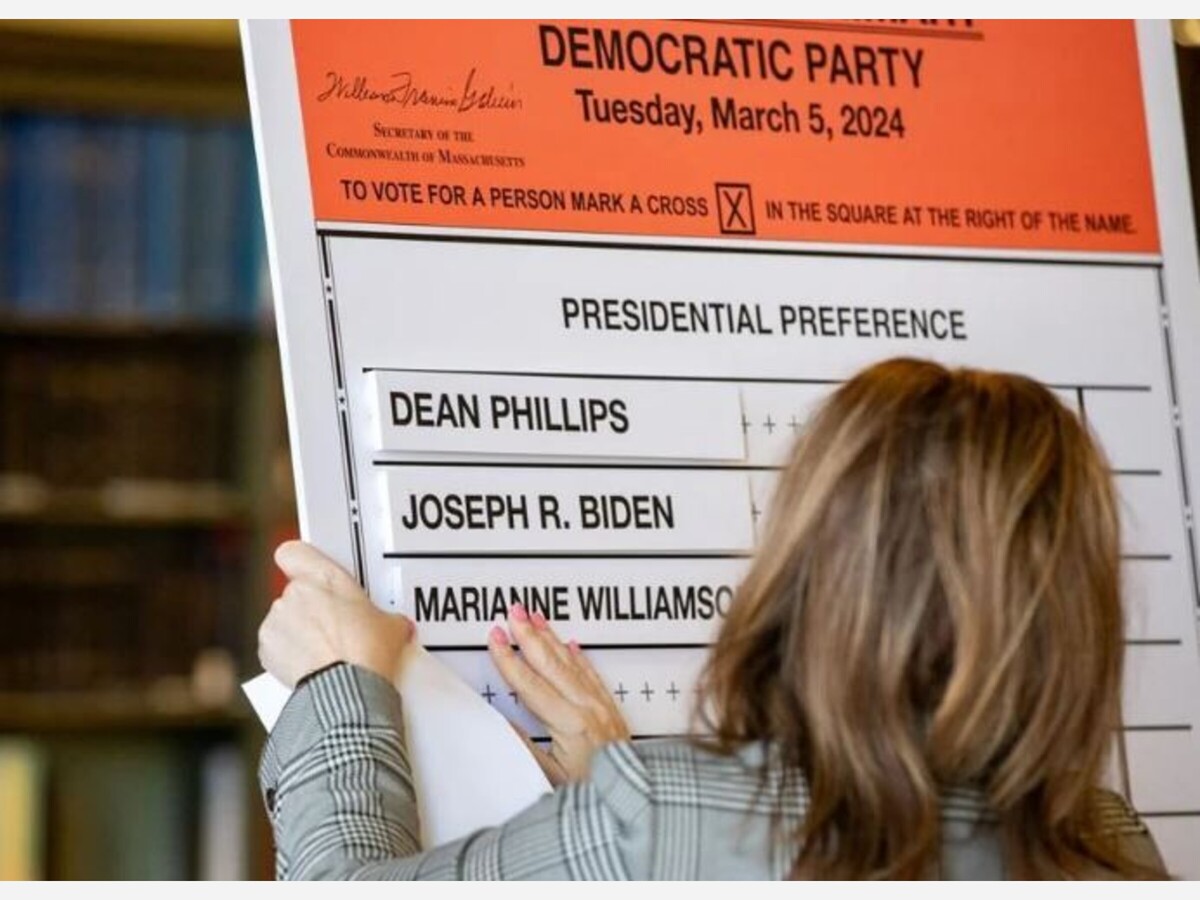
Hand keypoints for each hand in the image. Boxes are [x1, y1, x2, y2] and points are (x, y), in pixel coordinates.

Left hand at [258, 540, 413, 686]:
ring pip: (285, 620)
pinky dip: (288, 655)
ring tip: (326, 653)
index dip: (300, 562)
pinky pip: (275, 647)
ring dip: (299, 632)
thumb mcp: (391, 627)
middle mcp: (296, 593)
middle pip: (296, 592)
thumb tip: (392, 627)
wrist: (347, 688)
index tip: (311, 574)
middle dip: (311, 609)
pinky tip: (313, 666)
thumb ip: (384, 618)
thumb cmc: (367, 652)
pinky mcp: (265, 649)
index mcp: (324, 578)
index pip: (294, 552)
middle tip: (336, 628)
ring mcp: (277, 620)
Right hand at [488, 604, 629, 784]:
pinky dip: (579, 656)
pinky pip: (592, 674)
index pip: (530, 685)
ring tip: (535, 617)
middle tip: (513, 612)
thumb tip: (503, 723)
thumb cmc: (597, 794)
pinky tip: (570, 644)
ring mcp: (601, 706)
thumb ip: (527, 749)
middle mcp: (587, 708)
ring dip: (551, 637)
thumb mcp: (553, 779)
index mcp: (570, 725)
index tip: (495, 638)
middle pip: (551, 664)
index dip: (509, 660)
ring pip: (571, 663)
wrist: (639, 798)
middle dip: (529, 635)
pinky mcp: (611, 709)